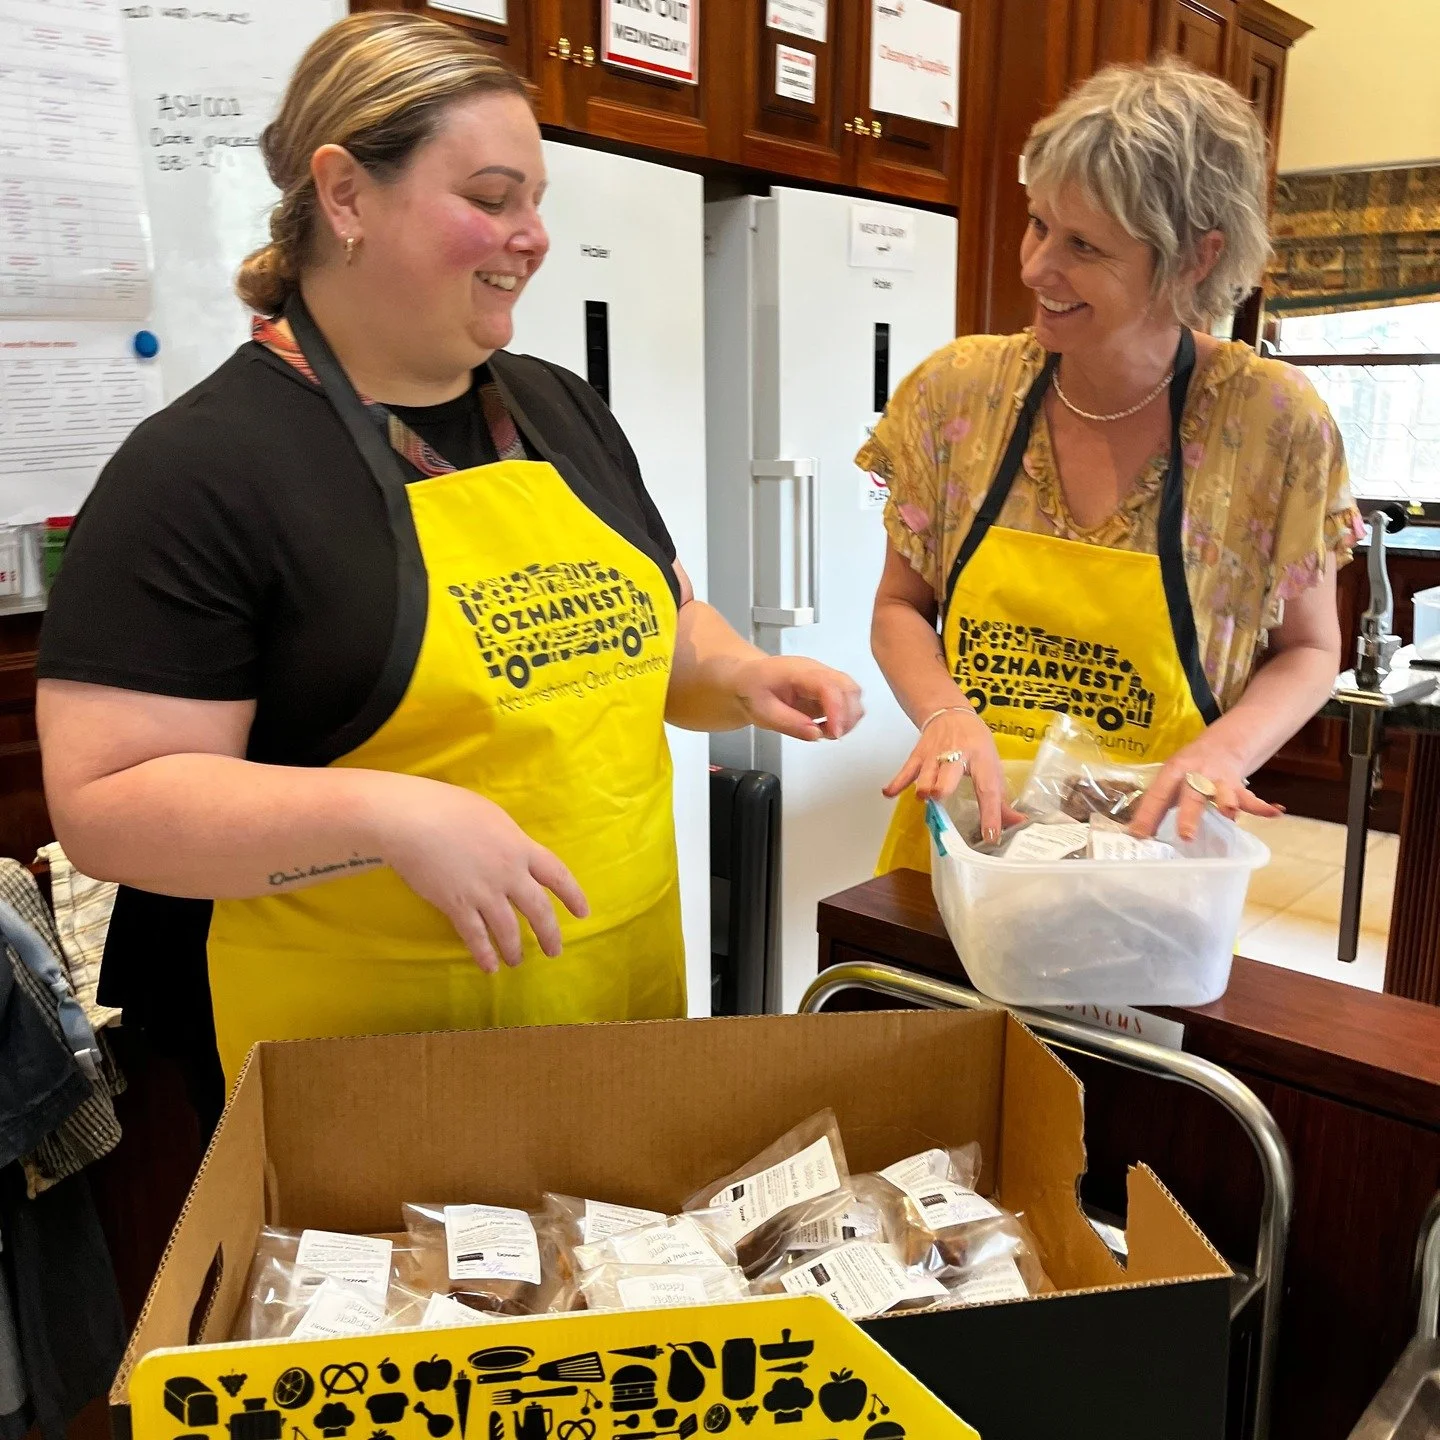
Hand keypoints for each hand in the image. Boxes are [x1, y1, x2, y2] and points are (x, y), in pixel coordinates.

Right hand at [382, 777, 588, 972]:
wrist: (413, 819)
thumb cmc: (448, 807)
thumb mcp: (492, 816)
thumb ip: (508, 839)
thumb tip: (513, 853)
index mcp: (520, 847)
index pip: (557, 874)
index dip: (573, 895)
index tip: (583, 912)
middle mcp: (508, 873)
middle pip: (539, 909)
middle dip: (549, 933)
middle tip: (554, 951)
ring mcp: (483, 891)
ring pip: (508, 929)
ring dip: (515, 949)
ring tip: (517, 961)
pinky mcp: (456, 905)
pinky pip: (475, 936)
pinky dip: (484, 953)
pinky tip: (489, 967)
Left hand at [733, 655, 863, 740]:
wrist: (747, 680)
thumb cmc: (751, 691)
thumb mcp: (760, 711)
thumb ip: (788, 723)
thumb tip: (816, 734)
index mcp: (797, 671)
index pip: (827, 685)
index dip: (837, 709)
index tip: (835, 733)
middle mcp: (817, 672)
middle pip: (849, 687)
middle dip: (847, 715)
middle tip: (831, 735)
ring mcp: (825, 680)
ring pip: (853, 695)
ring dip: (848, 718)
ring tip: (826, 732)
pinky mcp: (828, 691)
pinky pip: (847, 703)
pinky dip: (844, 719)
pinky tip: (827, 728)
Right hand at [883, 708, 1023, 843]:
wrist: (950, 714)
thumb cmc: (975, 743)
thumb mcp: (991, 765)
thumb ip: (1000, 798)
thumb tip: (1017, 823)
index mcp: (982, 760)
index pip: (988, 790)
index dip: (990, 815)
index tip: (991, 836)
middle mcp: (958, 756)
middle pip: (947, 777)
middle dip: (941, 789)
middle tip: (940, 798)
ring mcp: (934, 756)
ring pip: (925, 775)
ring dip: (922, 789)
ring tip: (925, 797)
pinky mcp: (918, 756)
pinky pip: (905, 770)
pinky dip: (896, 783)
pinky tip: (889, 793)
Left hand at [1129, 734, 1282, 841]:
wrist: (1222, 744)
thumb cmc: (1188, 770)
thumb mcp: (1169, 781)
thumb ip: (1156, 806)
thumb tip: (1138, 835)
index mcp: (1173, 772)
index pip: (1158, 794)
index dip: (1148, 814)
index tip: (1139, 835)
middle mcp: (1196, 773)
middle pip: (1191, 794)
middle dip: (1189, 814)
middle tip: (1186, 835)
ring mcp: (1219, 778)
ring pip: (1223, 792)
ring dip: (1227, 803)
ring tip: (1231, 814)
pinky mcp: (1238, 785)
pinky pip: (1250, 797)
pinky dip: (1263, 806)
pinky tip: (1276, 812)